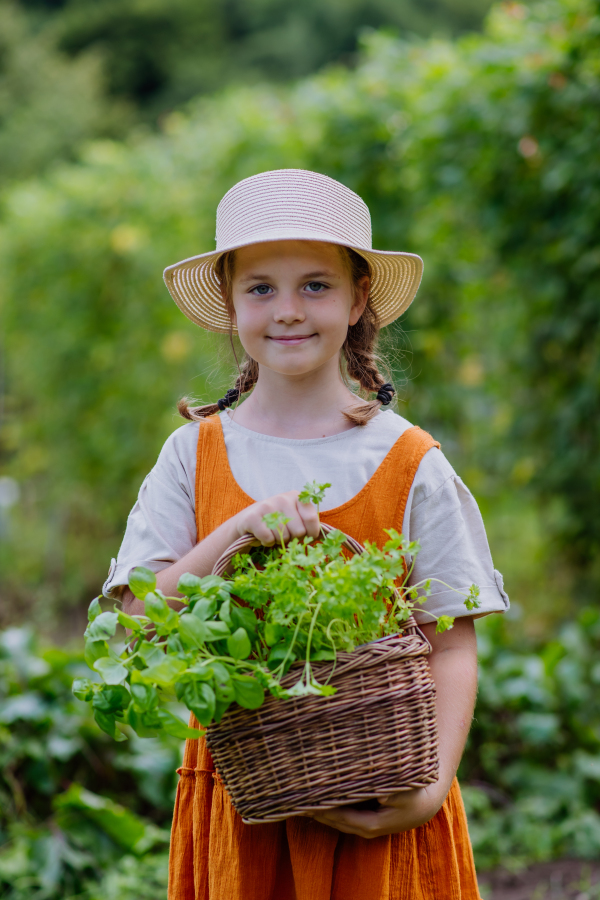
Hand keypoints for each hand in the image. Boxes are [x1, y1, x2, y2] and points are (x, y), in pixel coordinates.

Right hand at [233, 490, 320, 545]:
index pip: (312, 519)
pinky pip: (268, 539)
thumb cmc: (278, 522)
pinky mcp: (252, 517)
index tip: (305, 535)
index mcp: (297, 497)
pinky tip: (262, 535)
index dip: (311, 533)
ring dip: (278, 541)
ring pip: (283, 537)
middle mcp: (283, 498)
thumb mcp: (295, 517)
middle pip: (299, 531)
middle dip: (292, 538)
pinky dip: (266, 543)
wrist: (248, 521)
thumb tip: (325, 536)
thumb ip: (309, 523)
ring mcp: (267, 506)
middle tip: (283, 533)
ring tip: (272, 533)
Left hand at [303, 784, 445, 837]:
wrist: (426, 803)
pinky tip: (318, 796)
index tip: (308, 799)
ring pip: (336, 819)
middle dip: (315, 811)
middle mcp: (365, 828)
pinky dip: (329, 807)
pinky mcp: (365, 819)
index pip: (341, 817)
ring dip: (319, 810)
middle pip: (334, 821)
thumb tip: (382, 794)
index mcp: (372, 823)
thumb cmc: (415, 795)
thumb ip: (395, 792)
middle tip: (295, 798)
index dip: (324, 810)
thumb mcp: (409, 792)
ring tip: (300, 797)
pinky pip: (342, 814)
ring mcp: (364, 825)